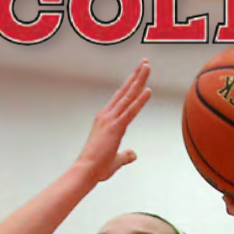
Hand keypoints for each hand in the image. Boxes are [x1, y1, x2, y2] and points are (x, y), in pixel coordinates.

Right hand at [76, 62, 151, 184]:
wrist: (85, 171)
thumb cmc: (95, 167)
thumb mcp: (115, 160)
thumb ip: (125, 155)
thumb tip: (133, 155)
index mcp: (105, 120)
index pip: (120, 98)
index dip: (130, 85)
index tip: (137, 74)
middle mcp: (107, 115)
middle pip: (125, 91)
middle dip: (136, 76)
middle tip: (145, 62)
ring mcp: (111, 120)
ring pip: (128, 96)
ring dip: (139, 80)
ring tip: (147, 66)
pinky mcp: (116, 128)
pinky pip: (130, 111)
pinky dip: (140, 101)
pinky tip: (148, 90)